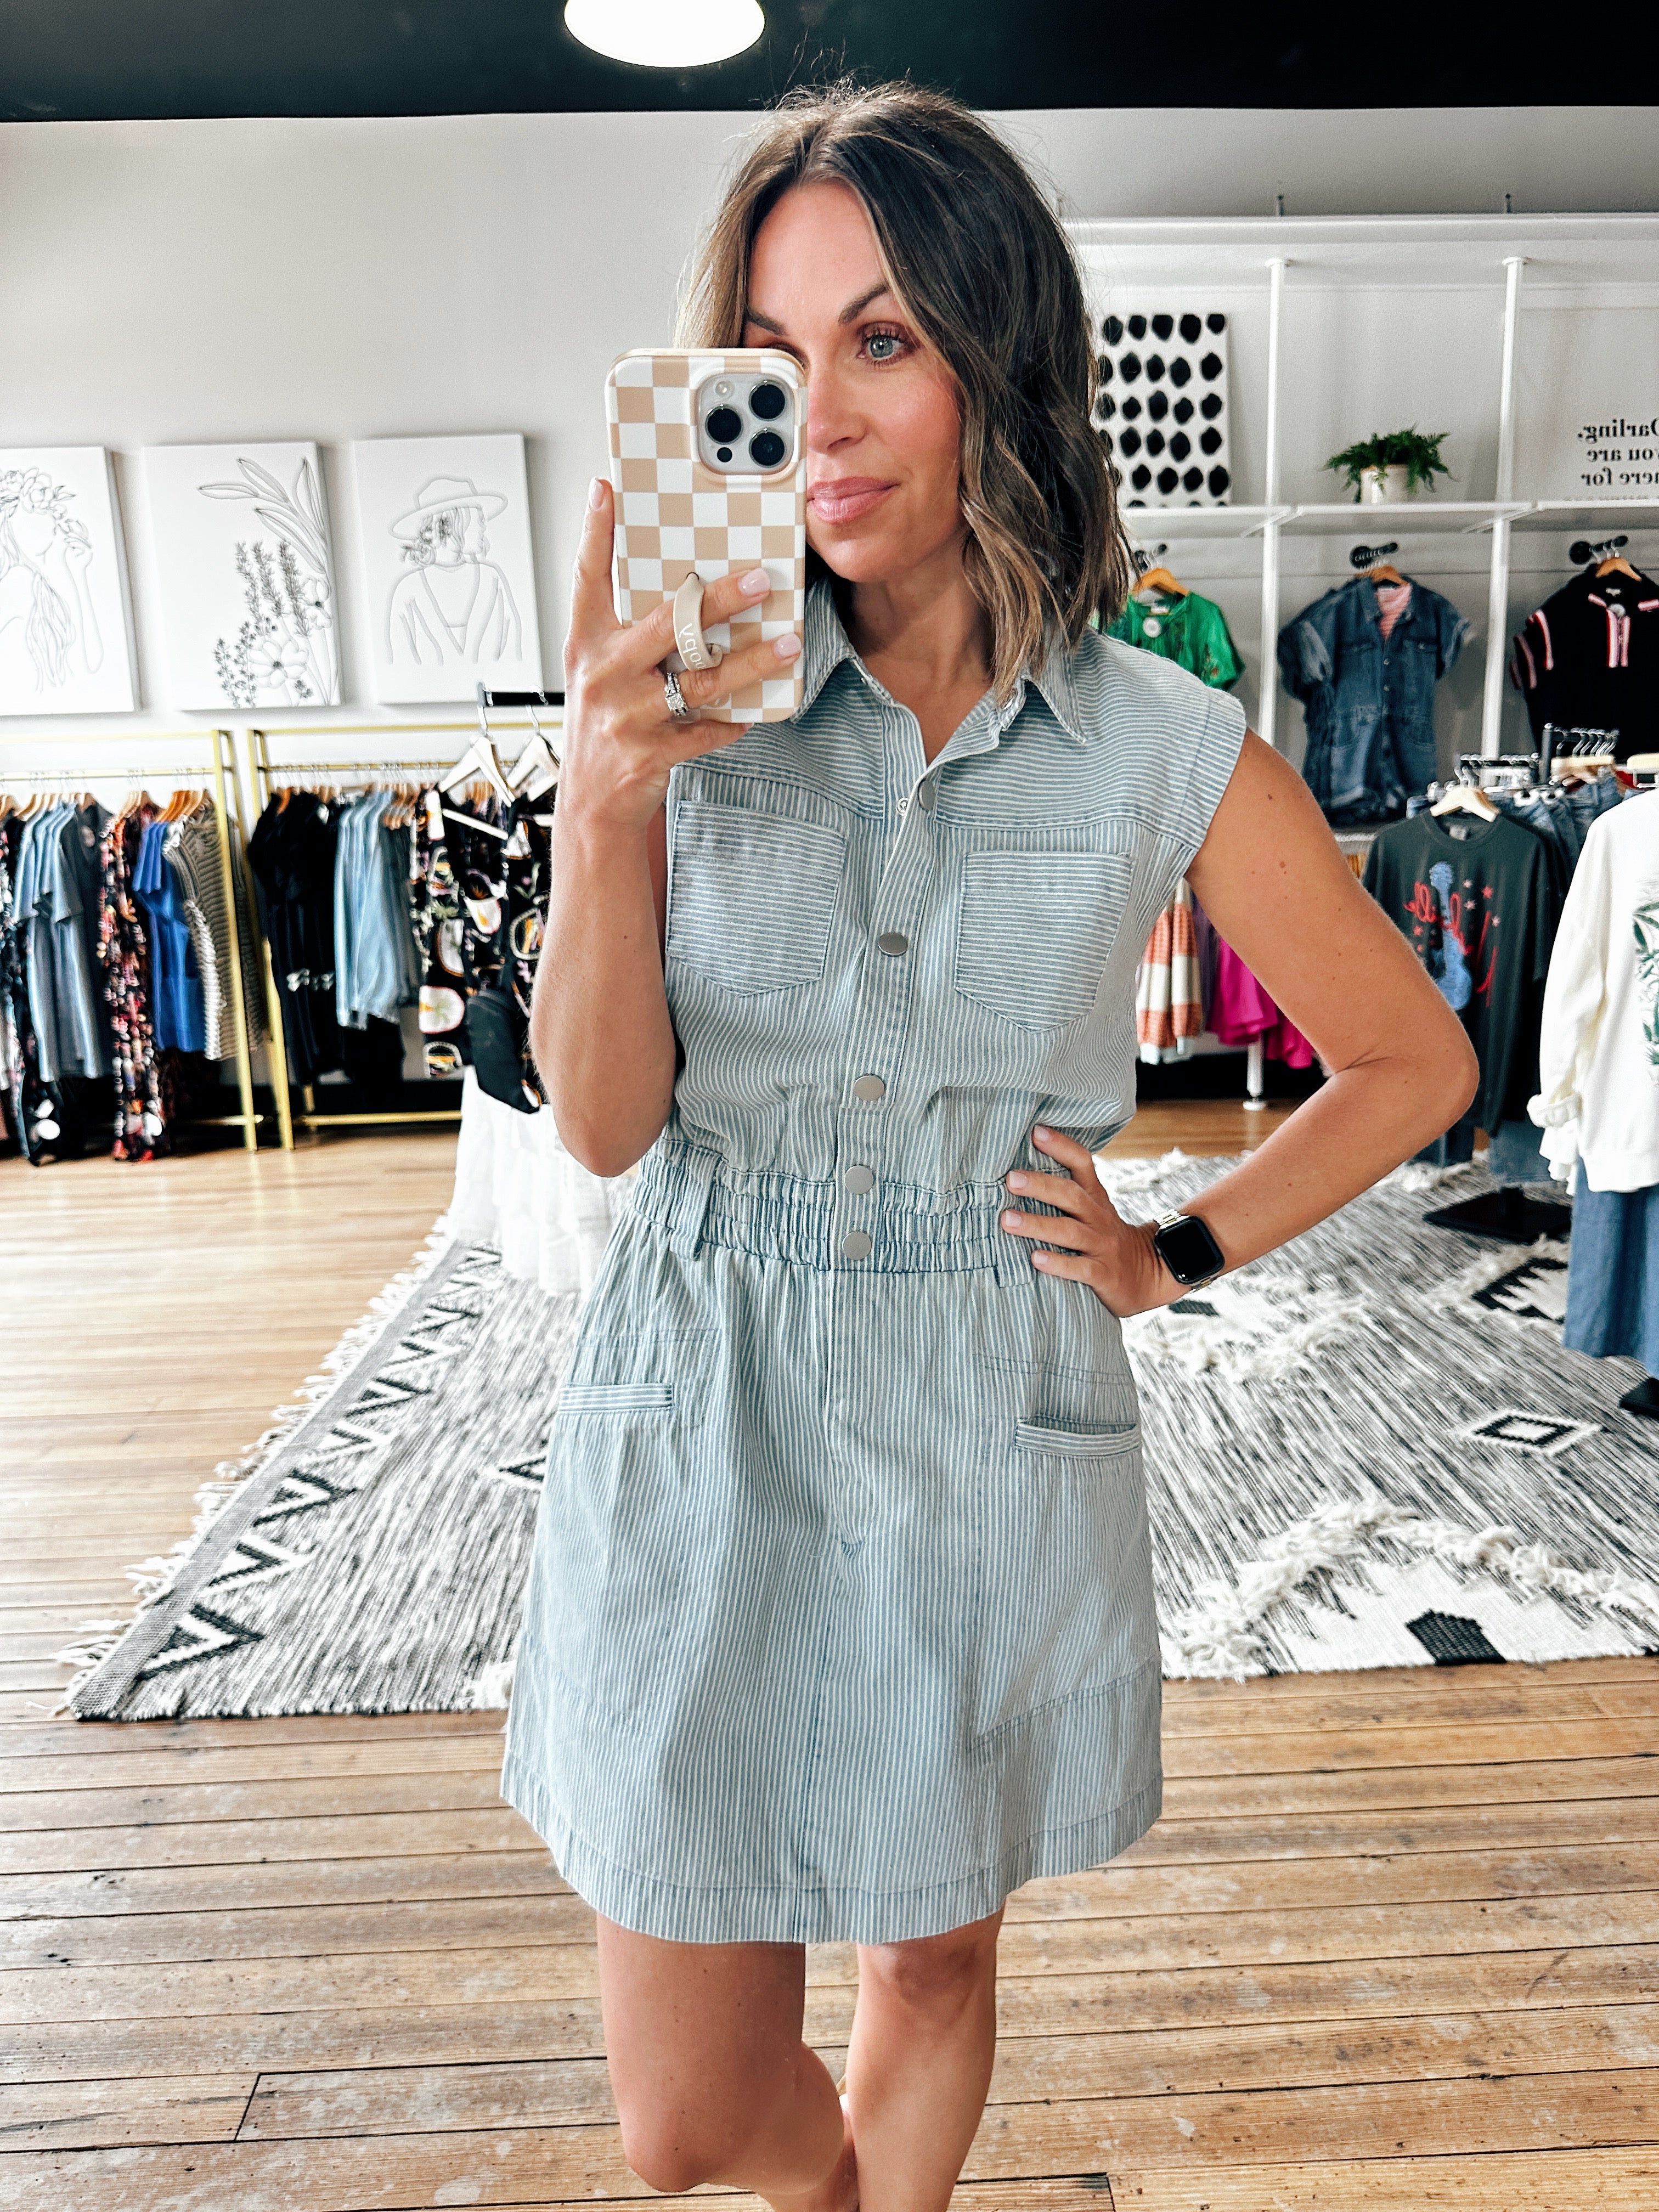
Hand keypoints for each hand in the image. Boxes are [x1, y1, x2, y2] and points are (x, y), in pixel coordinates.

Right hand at [560, 475, 801, 836]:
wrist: (592, 804)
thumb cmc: (605, 725)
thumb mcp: (602, 671)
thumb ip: (632, 633)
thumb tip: (688, 592)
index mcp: (586, 645)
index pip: (587, 578)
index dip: (595, 532)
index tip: (607, 489)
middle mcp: (602, 675)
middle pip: (667, 626)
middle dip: (719, 600)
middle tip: (761, 579)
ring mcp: (625, 716)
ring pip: (700, 681)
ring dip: (751, 662)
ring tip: (788, 644)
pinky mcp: (649, 753)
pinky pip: (707, 730)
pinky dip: (736, 719)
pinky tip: (757, 708)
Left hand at [1000, 1126, 1186, 1318]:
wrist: (1148, 1273)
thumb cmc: (1105, 1238)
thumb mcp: (1094, 1210)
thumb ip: (1066, 1192)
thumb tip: (1020, 1171)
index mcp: (1095, 1198)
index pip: (1083, 1164)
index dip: (1062, 1147)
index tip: (1036, 1132)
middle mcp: (1099, 1218)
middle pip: (1071, 1196)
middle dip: (1041, 1186)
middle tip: (1011, 1179)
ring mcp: (1102, 1246)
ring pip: (1070, 1231)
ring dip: (1037, 1225)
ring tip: (1007, 1220)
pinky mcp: (1103, 1274)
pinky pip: (1080, 1268)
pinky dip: (1058, 1263)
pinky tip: (1036, 1259)